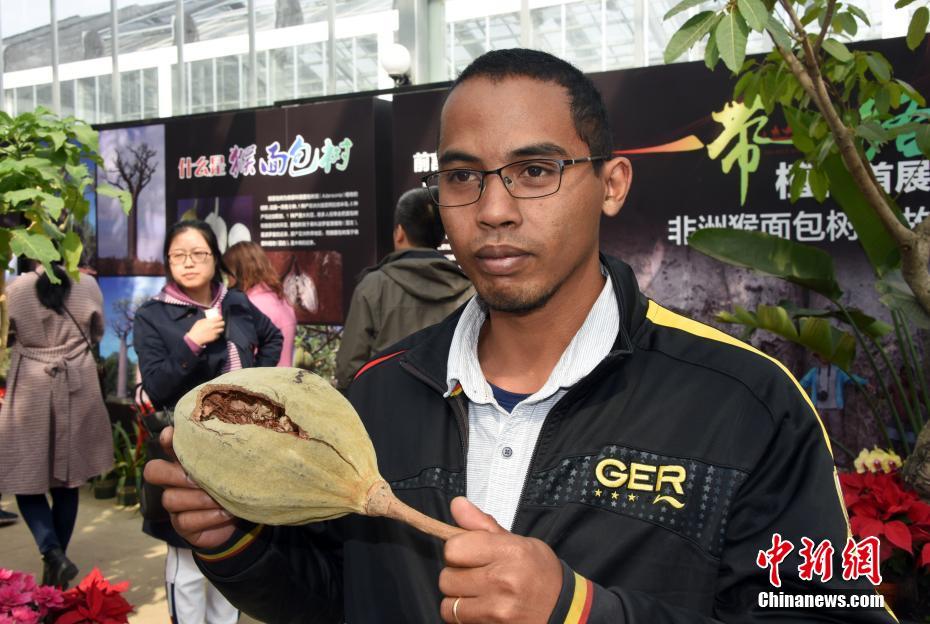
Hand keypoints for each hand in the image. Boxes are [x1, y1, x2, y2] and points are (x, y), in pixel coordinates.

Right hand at [142, 426, 236, 548]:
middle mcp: (174, 482)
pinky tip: (225, 512)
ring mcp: (176, 506)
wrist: (239, 518)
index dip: (167, 441)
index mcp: (184, 463)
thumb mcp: (230, 467)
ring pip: (170, 499)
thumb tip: (234, 430)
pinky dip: (207, 516)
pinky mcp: (183, 526)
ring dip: (197, 498)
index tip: (171, 434)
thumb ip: (225, 454)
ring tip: (219, 498)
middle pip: (154, 471)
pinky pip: (185, 521)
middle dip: (173, 474)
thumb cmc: (232, 485)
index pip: (168, 447)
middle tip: (196, 478)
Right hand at [186, 316, 224, 346]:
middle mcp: (214, 326)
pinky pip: (219, 334)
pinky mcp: (215, 337)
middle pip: (223, 323)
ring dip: (220, 329)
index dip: (220, 318)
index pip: (220, 318)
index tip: (220, 318)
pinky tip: (214, 334)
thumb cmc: (196, 329)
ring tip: (217, 329)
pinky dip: (217, 334)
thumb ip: (206, 320)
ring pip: (222, 329)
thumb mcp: (200, 321)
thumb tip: (210, 318)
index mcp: (210, 322)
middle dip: (222, 323)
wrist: (195, 338)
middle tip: (220, 323)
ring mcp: (215, 332)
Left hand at [438, 497, 561, 622]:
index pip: (454, 548)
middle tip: (475, 574)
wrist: (563, 610)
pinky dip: (461, 614)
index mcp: (510, 551)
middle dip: (456, 575)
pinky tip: (479, 607)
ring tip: (476, 592)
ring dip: (457, 597)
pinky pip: (456, 619)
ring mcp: (497, 608)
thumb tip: (456, 504)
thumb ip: (484, 525)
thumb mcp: (520, 542)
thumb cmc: (540, 572)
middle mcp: (502, 580)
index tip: (468, 553)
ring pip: (449, 602)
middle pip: (447, 577)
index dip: (456, 549)